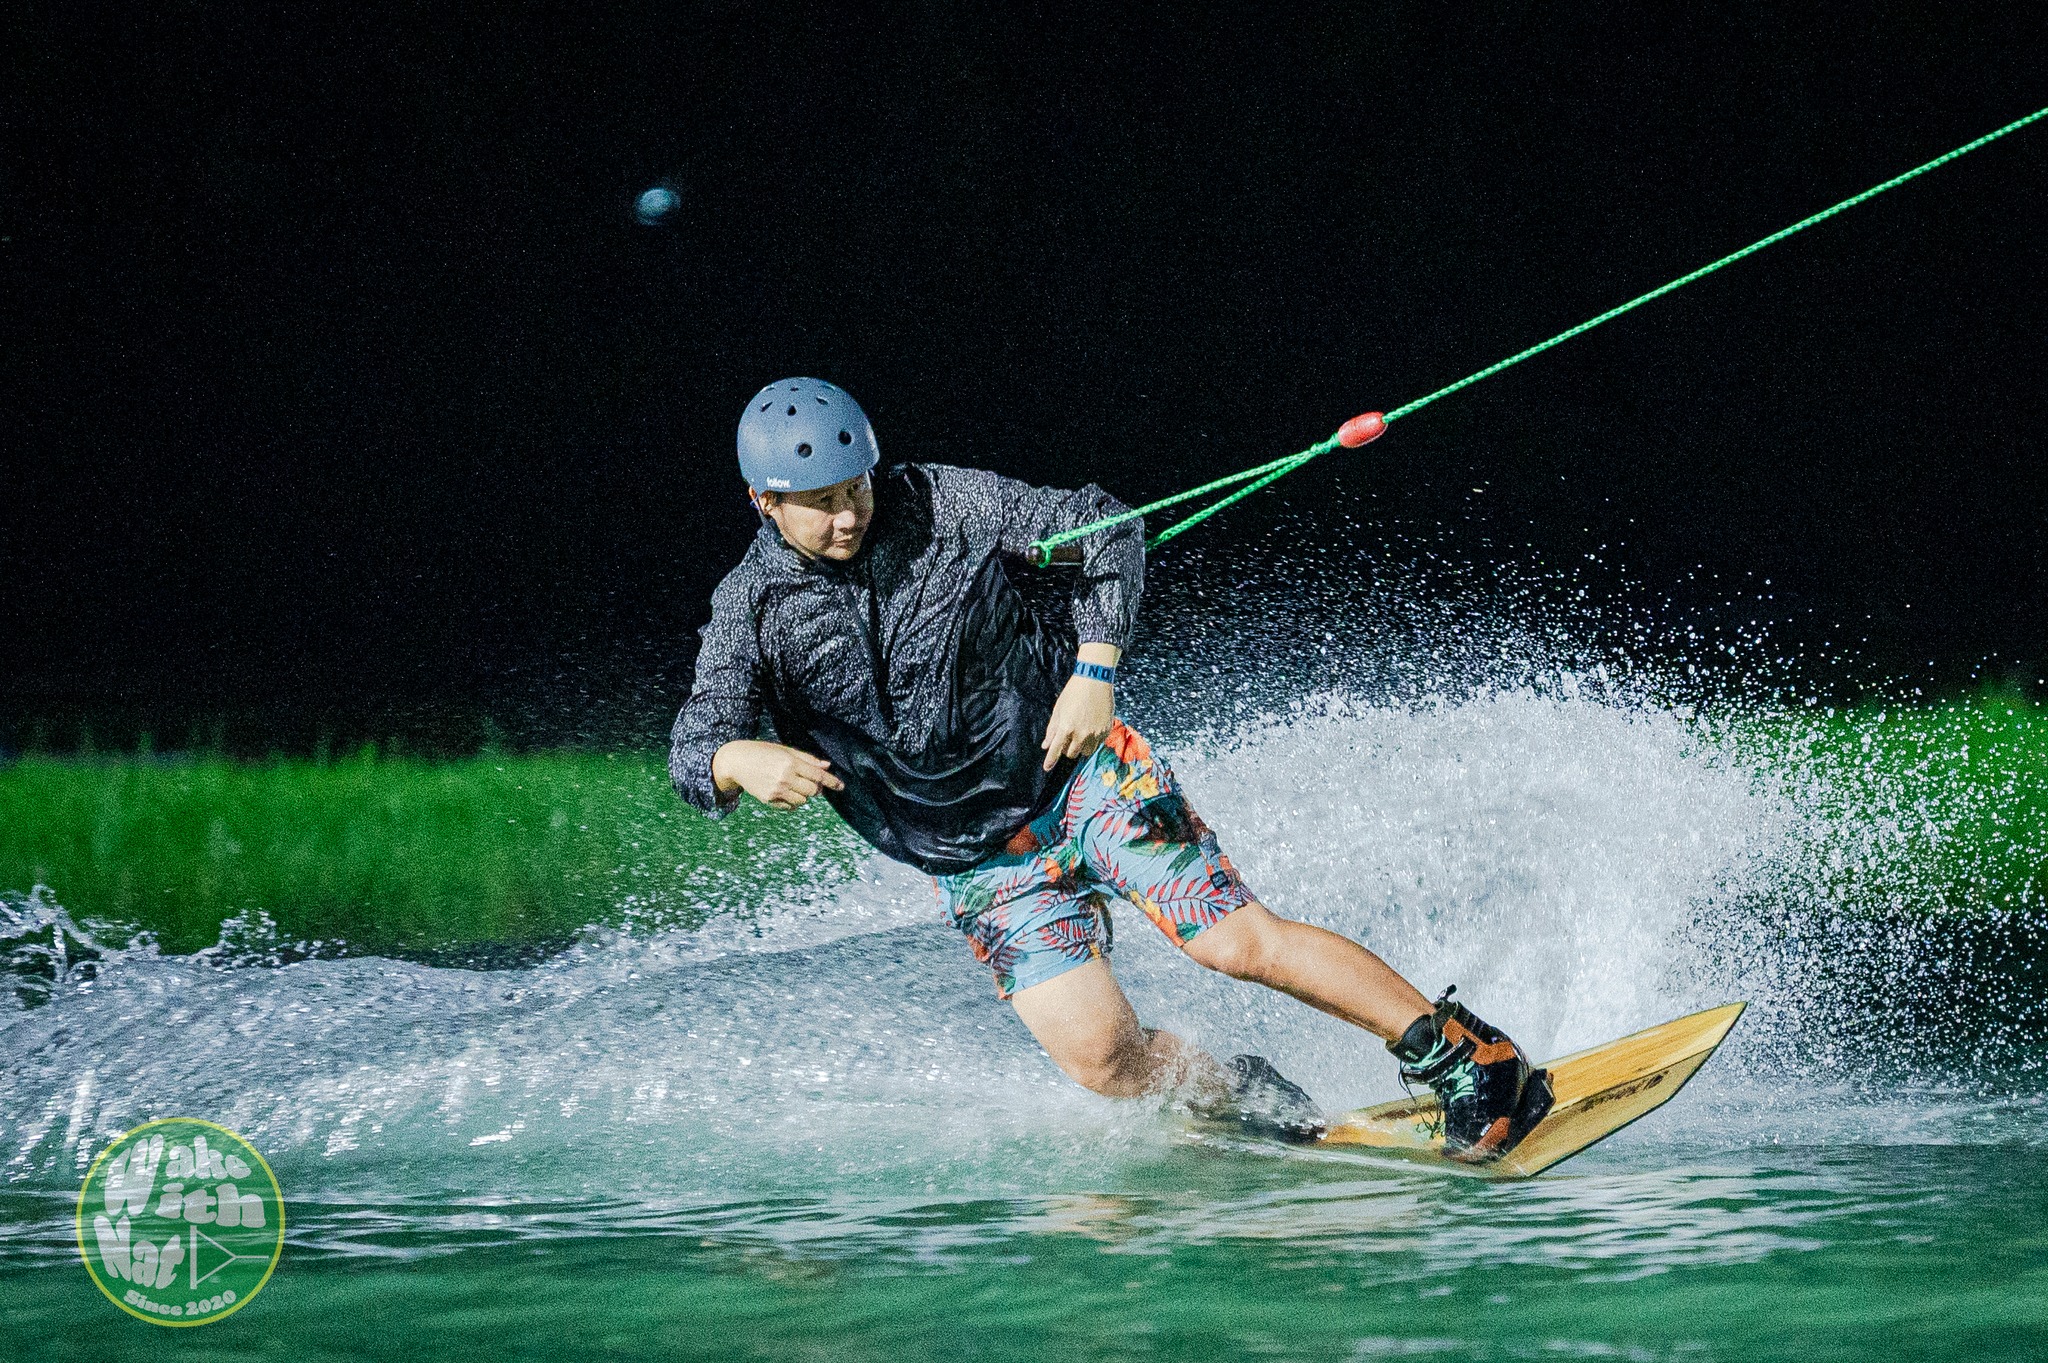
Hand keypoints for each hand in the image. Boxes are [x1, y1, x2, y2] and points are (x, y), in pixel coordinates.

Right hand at [711, 740, 845, 810]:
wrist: (737, 762)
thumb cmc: (763, 752)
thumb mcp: (785, 750)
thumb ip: (807, 759)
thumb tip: (827, 766)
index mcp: (790, 762)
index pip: (818, 775)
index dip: (832, 782)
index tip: (841, 787)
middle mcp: (785, 777)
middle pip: (813, 791)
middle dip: (817, 788)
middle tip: (812, 782)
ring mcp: (776, 790)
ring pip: (803, 800)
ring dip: (804, 795)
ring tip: (795, 785)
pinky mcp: (769, 800)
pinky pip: (790, 806)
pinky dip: (793, 802)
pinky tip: (786, 792)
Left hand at [1041, 647, 1118, 769]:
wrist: (1095, 680)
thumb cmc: (1073, 693)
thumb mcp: (1058, 710)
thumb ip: (1052, 729)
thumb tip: (1045, 745)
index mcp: (1066, 727)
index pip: (1056, 750)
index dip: (1050, 761)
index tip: (1047, 768)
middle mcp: (1081, 733)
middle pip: (1071, 754)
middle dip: (1067, 749)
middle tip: (1067, 738)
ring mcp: (1095, 733)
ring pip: (1086, 752)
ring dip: (1080, 747)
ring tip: (1080, 733)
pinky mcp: (1105, 730)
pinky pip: (1097, 744)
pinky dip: (1092, 740)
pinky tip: (1090, 727)